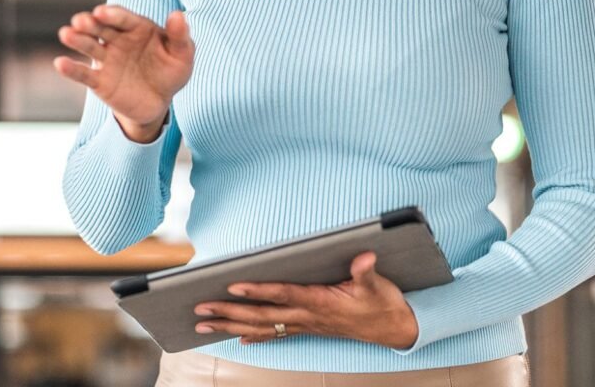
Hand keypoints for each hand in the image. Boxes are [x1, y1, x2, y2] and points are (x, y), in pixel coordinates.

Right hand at [53, 4, 194, 135]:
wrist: (159, 101)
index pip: (123, 18)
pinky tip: (60, 63)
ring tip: (66, 34)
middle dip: (90, 23)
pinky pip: (84, 74)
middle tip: (80, 21)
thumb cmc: (171, 71)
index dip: (112, 14)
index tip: (101, 11)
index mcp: (137, 27)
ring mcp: (107, 59)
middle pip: (101, 28)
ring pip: (89, 46)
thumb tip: (178, 15)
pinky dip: (72, 69)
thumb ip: (180, 35)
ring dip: (77, 40)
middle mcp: (118, 39)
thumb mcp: (182, 55)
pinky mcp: (99, 81)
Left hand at [192, 252, 419, 348]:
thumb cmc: (382, 303)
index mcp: (320, 302)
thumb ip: (366, 271)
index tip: (233, 285)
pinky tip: (237, 339)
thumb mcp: (378, 284)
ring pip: (261, 327)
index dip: (258, 291)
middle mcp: (307, 316)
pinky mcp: (308, 328)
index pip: (282, 294)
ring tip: (204, 323)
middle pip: (261, 315)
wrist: (394, 328)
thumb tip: (365, 256)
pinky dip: (254, 336)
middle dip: (229, 312)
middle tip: (200, 308)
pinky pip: (276, 334)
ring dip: (231, 325)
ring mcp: (306, 325)